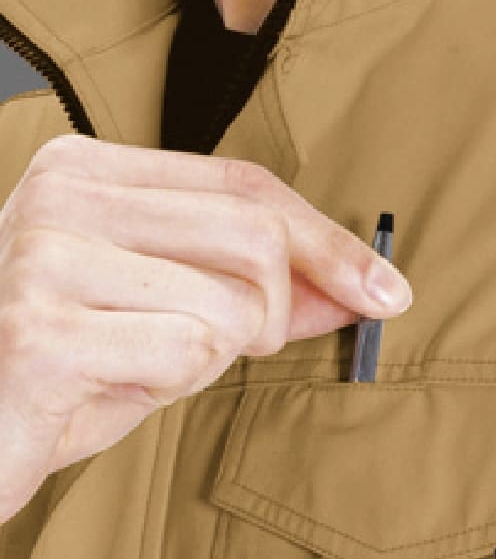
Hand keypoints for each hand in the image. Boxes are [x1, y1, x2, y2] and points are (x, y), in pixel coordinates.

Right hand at [0, 133, 413, 523]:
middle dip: (274, 313)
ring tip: (141, 364)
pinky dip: (173, 386)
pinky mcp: (43, 332)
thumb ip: (262, 291)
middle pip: (256, 241)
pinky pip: (186, 356)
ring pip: (231, 306)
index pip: (247, 188)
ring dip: (213, 357)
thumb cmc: (72, 367)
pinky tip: (115, 385)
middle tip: (224, 348)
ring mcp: (45, 258)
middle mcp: (63, 198)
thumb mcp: (173, 313)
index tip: (388, 293)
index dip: (330, 242)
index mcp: (88, 173)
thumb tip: (367, 288)